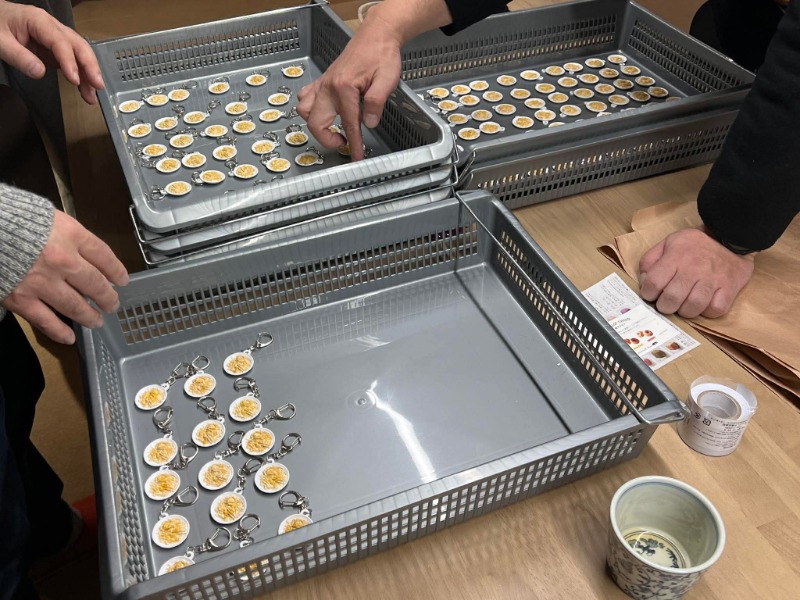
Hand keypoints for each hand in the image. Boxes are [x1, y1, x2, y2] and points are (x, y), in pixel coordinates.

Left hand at [0, 0, 103, 103]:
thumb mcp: (0, 41)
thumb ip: (19, 57)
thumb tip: (40, 72)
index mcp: (38, 21)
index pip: (60, 42)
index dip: (70, 61)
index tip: (75, 80)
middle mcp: (52, 27)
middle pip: (78, 45)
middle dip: (90, 66)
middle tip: (97, 86)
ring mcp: (55, 37)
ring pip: (79, 53)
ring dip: (89, 74)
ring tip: (92, 95)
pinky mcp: (55, 48)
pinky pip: (73, 60)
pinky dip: (81, 75)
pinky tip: (85, 88)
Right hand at [1, 211, 128, 344]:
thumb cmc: (11, 218)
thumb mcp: (48, 217)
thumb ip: (68, 235)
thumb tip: (85, 254)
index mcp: (70, 235)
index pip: (104, 256)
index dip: (116, 270)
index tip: (122, 280)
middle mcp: (62, 260)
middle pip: (95, 283)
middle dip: (108, 297)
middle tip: (113, 304)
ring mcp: (42, 282)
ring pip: (76, 306)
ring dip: (90, 316)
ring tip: (97, 321)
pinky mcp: (20, 299)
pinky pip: (46, 321)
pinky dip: (60, 332)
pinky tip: (69, 337)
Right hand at [297, 10, 401, 160]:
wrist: (375, 35)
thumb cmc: (382, 54)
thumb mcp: (387, 79)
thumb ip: (376, 102)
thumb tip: (369, 123)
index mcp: (344, 88)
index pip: (348, 124)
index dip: (354, 144)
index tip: (358, 156)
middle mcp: (329, 86)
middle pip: (316, 122)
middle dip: (327, 139)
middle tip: (345, 143)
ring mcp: (323, 83)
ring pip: (305, 110)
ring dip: (316, 124)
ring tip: (333, 129)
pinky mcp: (323, 81)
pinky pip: (306, 97)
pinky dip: (310, 109)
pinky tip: (325, 112)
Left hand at [638, 228, 754, 318]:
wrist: (730, 238)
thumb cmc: (695, 245)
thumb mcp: (668, 243)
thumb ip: (650, 260)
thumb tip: (643, 280)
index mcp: (676, 256)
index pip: (654, 282)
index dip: (648, 293)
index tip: (651, 294)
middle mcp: (694, 268)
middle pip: (672, 298)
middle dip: (664, 306)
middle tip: (666, 304)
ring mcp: (713, 279)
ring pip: (693, 307)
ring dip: (685, 311)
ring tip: (684, 305)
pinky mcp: (729, 287)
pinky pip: (715, 309)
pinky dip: (707, 312)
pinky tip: (703, 305)